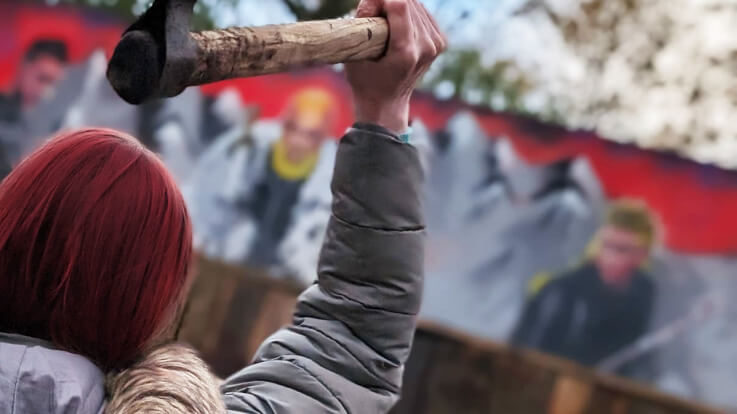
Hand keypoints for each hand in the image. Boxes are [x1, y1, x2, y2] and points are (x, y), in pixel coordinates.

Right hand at [346, 0, 446, 133]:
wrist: (387, 102)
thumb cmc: (366, 80)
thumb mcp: (355, 53)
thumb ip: (363, 22)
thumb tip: (374, 0)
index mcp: (406, 53)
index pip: (400, 5)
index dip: (380, 0)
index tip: (369, 9)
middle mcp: (426, 47)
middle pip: (408, 2)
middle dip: (387, 2)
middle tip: (373, 17)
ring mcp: (436, 44)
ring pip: (416, 4)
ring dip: (396, 6)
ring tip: (383, 23)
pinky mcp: (440, 41)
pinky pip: (422, 12)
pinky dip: (408, 12)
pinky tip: (397, 24)